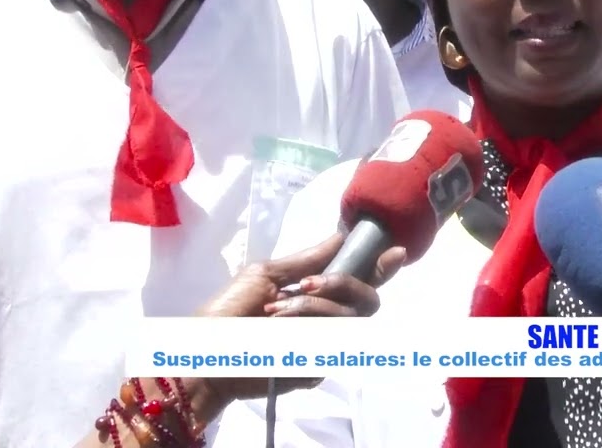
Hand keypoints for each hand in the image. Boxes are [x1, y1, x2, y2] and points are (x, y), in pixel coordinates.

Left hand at [193, 234, 406, 402]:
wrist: (208, 351)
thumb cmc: (230, 309)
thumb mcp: (267, 274)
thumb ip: (308, 259)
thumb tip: (341, 235)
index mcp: (318, 290)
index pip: (361, 278)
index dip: (382, 267)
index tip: (394, 252)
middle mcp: (328, 315)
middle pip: (368, 299)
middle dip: (342, 284)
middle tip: (307, 284)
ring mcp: (325, 342)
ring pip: (349, 318)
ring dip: (310, 309)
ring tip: (274, 314)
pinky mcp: (318, 366)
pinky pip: (330, 343)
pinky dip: (303, 332)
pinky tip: (279, 336)